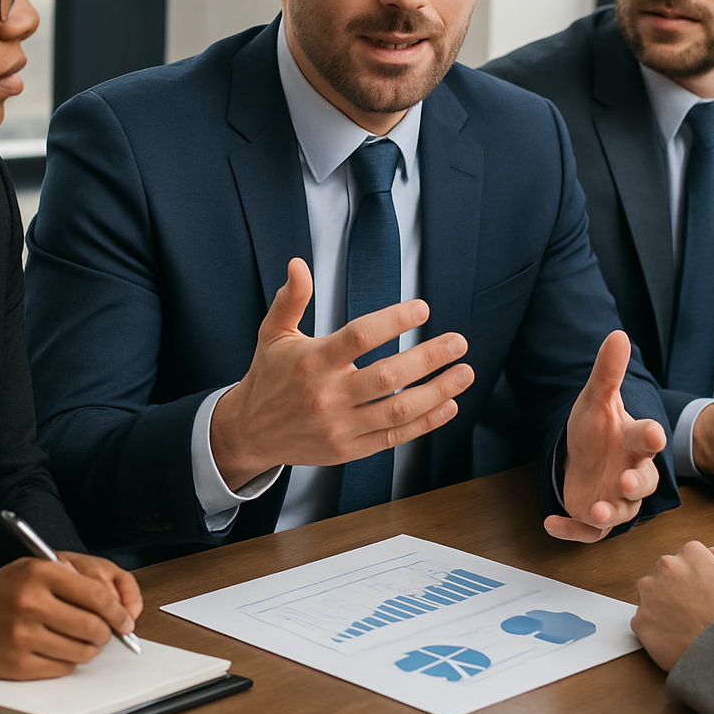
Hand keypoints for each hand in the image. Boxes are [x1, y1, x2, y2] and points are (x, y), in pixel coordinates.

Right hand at [0, 554, 140, 679]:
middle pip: (93, 626)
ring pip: (81, 651)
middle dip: (109, 633)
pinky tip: (61, 649)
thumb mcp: (40, 566)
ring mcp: (23, 636)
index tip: (127, 619)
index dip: (119, 610)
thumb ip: (80, 578)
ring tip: (84, 640)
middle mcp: (33, 603)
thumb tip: (121, 605)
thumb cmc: (5, 589)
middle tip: (109, 632)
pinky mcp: (16, 664)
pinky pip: (61, 668)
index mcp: (42, 573)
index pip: (97, 594)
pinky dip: (70, 661)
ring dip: (91, 649)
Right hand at [211, 258, 473, 489]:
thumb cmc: (269, 376)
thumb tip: (298, 264)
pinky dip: (426, 423)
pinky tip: (449, 405)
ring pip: (398, 410)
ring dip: (437, 392)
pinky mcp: (349, 450)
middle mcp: (327, 395)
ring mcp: (340, 426)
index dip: (394, 321)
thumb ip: (291, 298)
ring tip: (464, 373)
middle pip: (387, 376)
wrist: (250, 432)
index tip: (422, 308)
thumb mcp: (273, 333)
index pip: (359, 337)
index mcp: (312, 361)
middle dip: (428, 358)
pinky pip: (395, 437)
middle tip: (459, 342)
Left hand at [545, 331, 665, 541]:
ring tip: (598, 512)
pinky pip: (589, 533)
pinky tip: (550, 524)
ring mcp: (616, 498)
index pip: (647, 439)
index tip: (652, 435)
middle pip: (644, 483)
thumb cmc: (597, 428)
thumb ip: (608, 371)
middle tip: (627, 482)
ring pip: (622, 511)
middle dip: (637, 484)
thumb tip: (618, 333)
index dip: (650, 437)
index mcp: (633, 441)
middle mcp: (632, 472)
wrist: (583, 455)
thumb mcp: (597, 399)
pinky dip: (572, 531)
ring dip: (611, 513)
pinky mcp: (596, 518)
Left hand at [632, 541, 713, 672]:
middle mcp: (666, 567)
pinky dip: (655, 627)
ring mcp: (649, 593)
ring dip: (664, 604)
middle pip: (669, 572)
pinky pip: (644, 619)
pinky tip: (674, 636)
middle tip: (697, 608)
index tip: (708, 589)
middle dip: (680, 586)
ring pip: (653, 593)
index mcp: (692, 554)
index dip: (701, 573)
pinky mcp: (640, 619)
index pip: (691, 556)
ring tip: (685, 623)